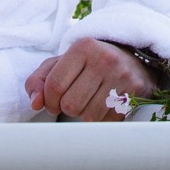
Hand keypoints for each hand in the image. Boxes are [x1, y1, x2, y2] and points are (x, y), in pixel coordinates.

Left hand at [23, 38, 154, 120]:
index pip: (55, 84)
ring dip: (83, 115)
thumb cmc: (90, 63)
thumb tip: (35, 103)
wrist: (132, 60)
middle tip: (71, 102)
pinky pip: (107, 121)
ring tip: (88, 102)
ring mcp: (122, 76)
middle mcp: (105, 59)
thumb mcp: (62, 63)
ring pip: (89, 116)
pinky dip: (100, 119)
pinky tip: (103, 106)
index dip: (48, 100)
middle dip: (66, 108)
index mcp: (83, 47)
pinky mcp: (134, 93)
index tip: (52, 103)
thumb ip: (39, 80)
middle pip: (70, 104)